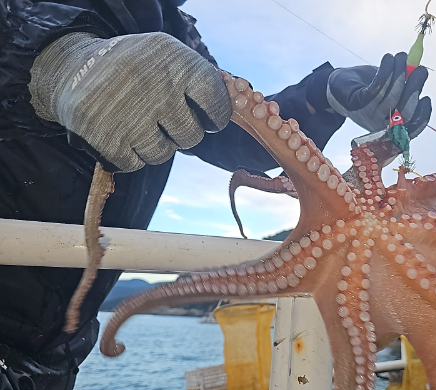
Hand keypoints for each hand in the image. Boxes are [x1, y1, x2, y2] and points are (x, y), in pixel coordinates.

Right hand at [29, 32, 231, 171]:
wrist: (71, 69)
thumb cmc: (133, 67)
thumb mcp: (167, 56)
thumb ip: (199, 79)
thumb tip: (240, 106)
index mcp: (175, 61)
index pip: (216, 102)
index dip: (216, 117)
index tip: (209, 119)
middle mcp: (155, 86)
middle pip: (191, 136)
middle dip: (181, 133)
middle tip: (162, 118)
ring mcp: (130, 113)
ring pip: (163, 154)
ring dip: (154, 145)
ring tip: (138, 123)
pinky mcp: (106, 137)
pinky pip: (135, 163)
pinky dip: (129, 155)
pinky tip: (119, 132)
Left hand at [326, 53, 430, 136]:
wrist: (338, 87)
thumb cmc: (368, 88)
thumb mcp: (390, 89)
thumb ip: (405, 85)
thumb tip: (420, 70)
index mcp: (390, 126)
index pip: (411, 129)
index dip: (422, 116)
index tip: (426, 98)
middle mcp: (379, 124)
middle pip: (403, 113)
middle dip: (414, 89)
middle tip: (420, 69)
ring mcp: (367, 115)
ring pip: (390, 97)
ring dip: (399, 72)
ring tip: (401, 56)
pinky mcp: (356, 102)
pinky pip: (375, 88)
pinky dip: (384, 71)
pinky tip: (388, 59)